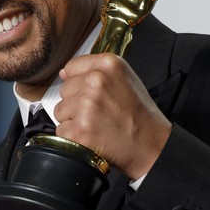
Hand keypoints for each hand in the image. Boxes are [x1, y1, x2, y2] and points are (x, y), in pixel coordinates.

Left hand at [54, 53, 171, 179]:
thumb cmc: (137, 113)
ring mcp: (86, 106)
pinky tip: (91, 137)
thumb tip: (63, 73)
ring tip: (95, 125)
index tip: (93, 94)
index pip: (71, 67)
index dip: (79, 83)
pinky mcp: (79, 130)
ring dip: (72, 120)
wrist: (150, 145)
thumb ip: (95, 70)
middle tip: (98, 113)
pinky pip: (61, 131)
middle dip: (75, 103)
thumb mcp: (124, 79)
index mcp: (108, 64)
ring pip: (60, 111)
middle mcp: (95, 81)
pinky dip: (73, 137)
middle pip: (64, 90)